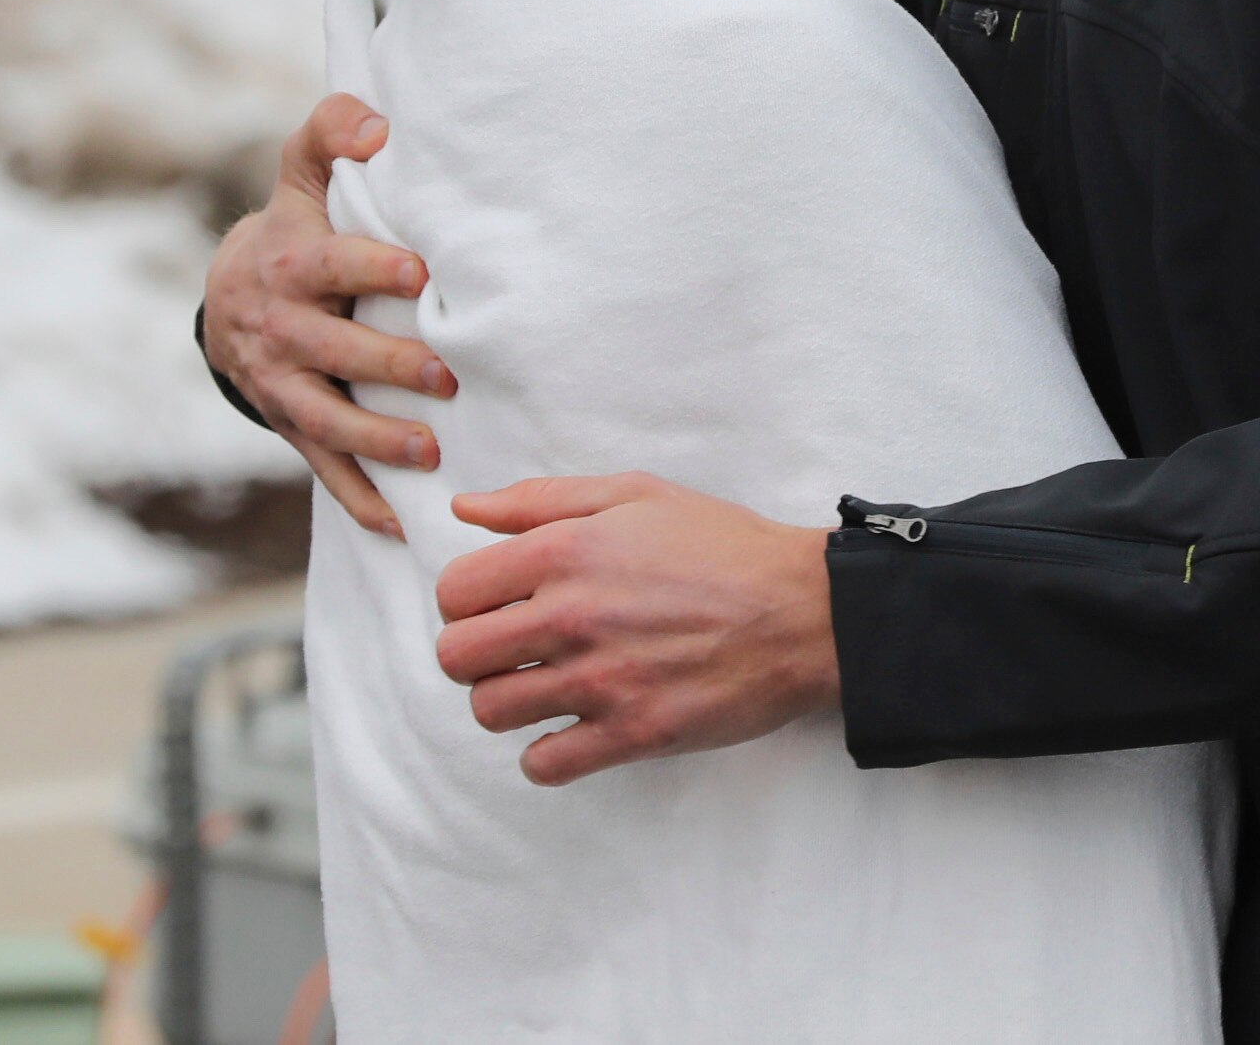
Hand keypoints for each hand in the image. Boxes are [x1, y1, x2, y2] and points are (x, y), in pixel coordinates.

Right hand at [204, 95, 454, 538]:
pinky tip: (402, 525)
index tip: (419, 273)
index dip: (372, 268)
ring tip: (430, 452)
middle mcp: (282, 328)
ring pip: (327, 419)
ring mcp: (284, 383)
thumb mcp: (300, 172)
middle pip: (335, 350)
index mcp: (291, 265)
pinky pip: (324, 467)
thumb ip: (331, 131)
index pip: (331, 266)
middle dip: (388, 366)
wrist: (227, 296)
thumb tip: (378, 127)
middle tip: (447, 377)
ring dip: (377, 439)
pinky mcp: (292, 424)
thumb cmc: (292, 225)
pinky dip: (360, 499)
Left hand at [432, 474, 837, 784]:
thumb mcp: (635, 495)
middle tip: (514, 651)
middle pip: (456, 657)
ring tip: (543, 688)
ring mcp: (600, 680)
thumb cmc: (724, 546)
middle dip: (475, 655)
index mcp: (564, 551)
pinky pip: (543, 765)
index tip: (498, 606)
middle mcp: (571, 616)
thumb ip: (540, 500)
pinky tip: (572, 730)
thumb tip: (465, 511)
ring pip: (491, 712)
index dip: (467, 601)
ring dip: (507, 703)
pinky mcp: (633, 733)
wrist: (805, 610)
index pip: (454, 592)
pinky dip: (546, 755)